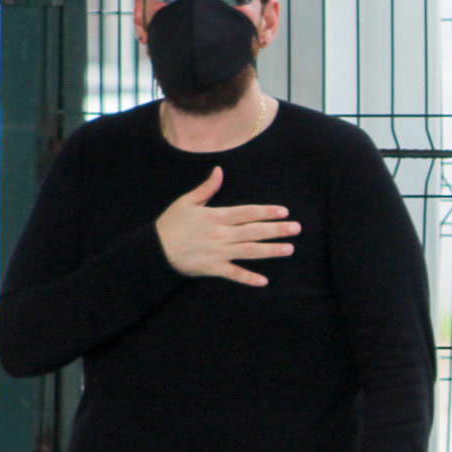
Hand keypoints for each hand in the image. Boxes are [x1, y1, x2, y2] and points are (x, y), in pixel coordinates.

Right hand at [156, 166, 297, 285]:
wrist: (155, 250)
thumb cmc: (171, 224)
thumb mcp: (186, 202)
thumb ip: (206, 188)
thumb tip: (219, 170)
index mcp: (216, 216)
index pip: (247, 212)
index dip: (266, 211)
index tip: (283, 211)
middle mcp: (220, 234)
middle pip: (254, 231)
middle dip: (276, 230)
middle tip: (296, 229)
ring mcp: (218, 252)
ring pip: (249, 251)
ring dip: (270, 250)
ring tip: (289, 249)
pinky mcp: (213, 268)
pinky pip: (234, 274)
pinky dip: (248, 278)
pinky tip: (264, 281)